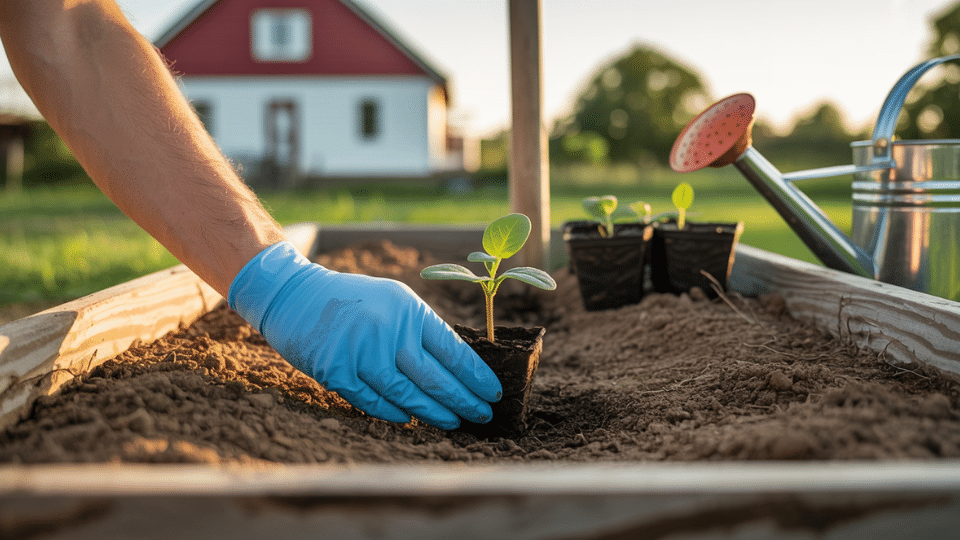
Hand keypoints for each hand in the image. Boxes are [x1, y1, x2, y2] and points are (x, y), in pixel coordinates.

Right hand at [228, 241, 501, 428]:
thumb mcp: (393, 301)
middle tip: (482, 416)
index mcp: (408, 309)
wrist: (294, 293)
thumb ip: (420, 330)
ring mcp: (361, 352)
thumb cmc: (352, 300)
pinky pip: (372, 401)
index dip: (475, 375)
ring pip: (407, 394)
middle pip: (435, 377)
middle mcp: (388, 329)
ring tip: (455, 422)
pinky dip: (393, 412)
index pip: (452, 349)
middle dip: (464, 400)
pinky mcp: (336, 370)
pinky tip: (411, 419)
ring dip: (434, 413)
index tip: (493, 392)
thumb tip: (457, 368)